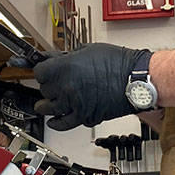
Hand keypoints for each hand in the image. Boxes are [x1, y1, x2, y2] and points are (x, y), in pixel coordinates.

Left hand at [34, 44, 148, 130]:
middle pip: (44, 90)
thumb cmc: (118, 63)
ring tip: (43, 104)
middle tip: (53, 83)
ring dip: (45, 105)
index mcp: (65, 68)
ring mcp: (74, 104)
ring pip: (49, 108)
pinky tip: (53, 121)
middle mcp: (66, 87)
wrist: (135, 80)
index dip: (42, 70)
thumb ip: (67, 57)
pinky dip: (56, 123)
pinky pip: (63, 124)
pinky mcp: (84, 117)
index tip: (44, 71)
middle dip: (48, 86)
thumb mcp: (88, 50)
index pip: (39, 72)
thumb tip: (54, 59)